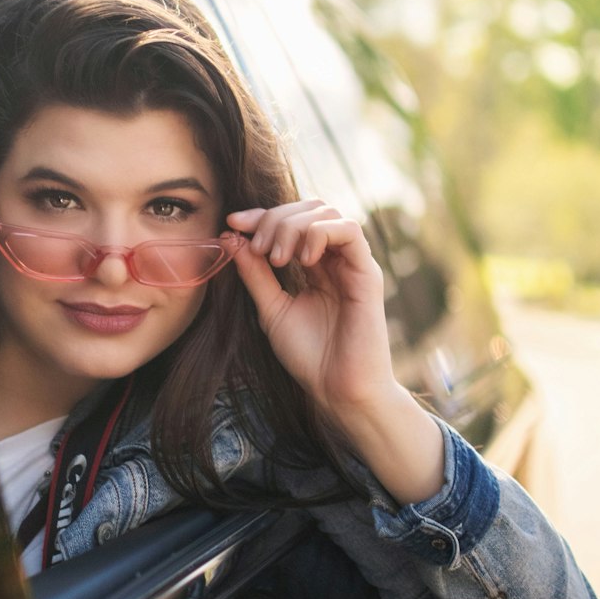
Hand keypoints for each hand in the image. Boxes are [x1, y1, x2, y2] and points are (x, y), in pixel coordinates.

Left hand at [226, 200, 394, 420]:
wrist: (336, 390)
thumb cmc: (308, 355)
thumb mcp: (271, 309)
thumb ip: (255, 274)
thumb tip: (231, 237)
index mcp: (314, 265)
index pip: (290, 221)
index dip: (260, 215)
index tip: (233, 223)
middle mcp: (335, 259)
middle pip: (308, 208)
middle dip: (275, 219)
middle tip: (257, 248)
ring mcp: (352, 264)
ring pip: (327, 213)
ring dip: (294, 226)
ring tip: (277, 257)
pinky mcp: (367, 274)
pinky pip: (349, 232)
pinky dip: (320, 234)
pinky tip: (303, 261)